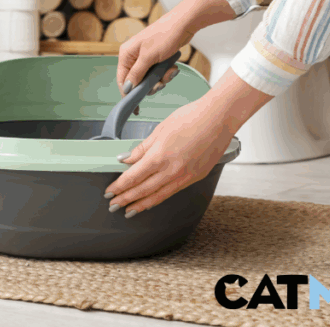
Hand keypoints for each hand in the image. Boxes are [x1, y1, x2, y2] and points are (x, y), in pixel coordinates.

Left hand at [103, 98, 231, 216]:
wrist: (220, 118)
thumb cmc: (192, 117)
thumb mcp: (160, 129)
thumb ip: (142, 148)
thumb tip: (126, 159)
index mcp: (160, 156)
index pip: (133, 177)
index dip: (119, 187)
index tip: (109, 192)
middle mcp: (172, 170)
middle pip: (143, 190)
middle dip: (126, 199)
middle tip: (114, 206)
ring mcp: (185, 176)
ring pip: (159, 195)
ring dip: (142, 204)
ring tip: (129, 211)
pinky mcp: (196, 177)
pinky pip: (173, 192)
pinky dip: (159, 198)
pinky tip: (152, 201)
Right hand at [116, 0, 234, 96]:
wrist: (183, 24)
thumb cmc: (164, 36)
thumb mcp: (148, 57)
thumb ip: (136, 74)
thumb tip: (127, 89)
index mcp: (126, 54)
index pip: (123, 80)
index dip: (129, 93)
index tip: (135, 106)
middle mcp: (134, 56)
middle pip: (137, 81)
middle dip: (151, 85)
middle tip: (160, 83)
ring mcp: (146, 57)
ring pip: (150, 79)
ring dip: (161, 79)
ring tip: (170, 72)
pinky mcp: (157, 58)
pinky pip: (159, 73)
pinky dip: (167, 73)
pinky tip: (173, 68)